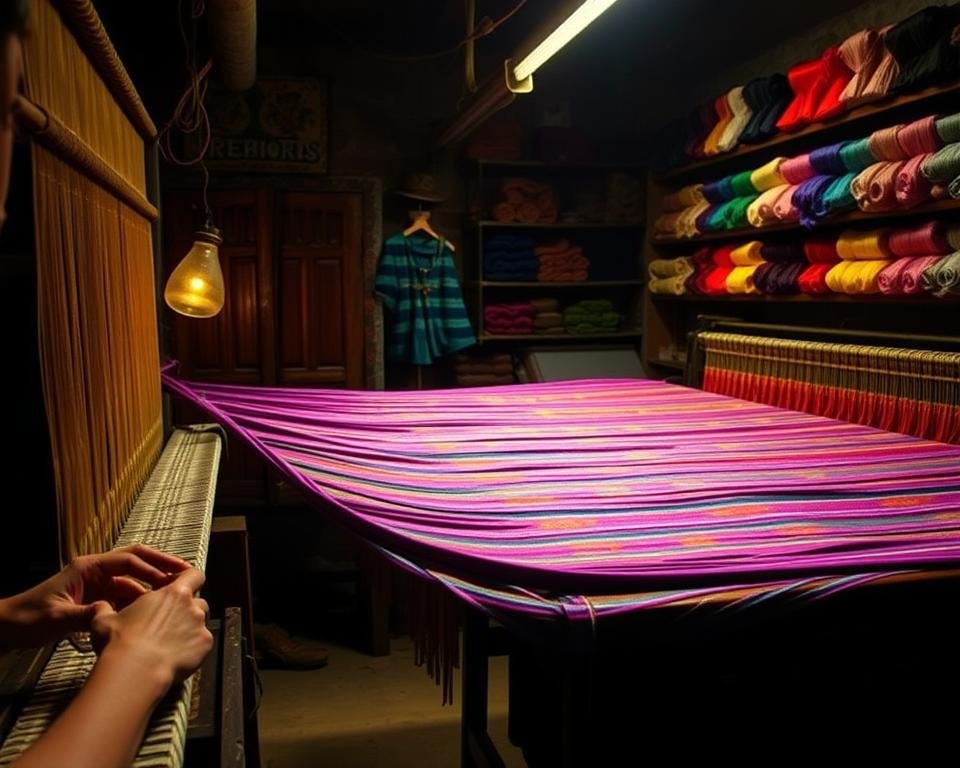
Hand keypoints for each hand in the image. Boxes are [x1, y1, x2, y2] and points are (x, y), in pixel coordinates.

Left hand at [0, 544, 189, 648]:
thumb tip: (113, 616)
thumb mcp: (58, 618)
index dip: (154, 567)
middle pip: (137, 561)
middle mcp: (96, 572)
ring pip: (133, 580)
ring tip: (175, 595)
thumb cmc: (28, 617)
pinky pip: (124, 597)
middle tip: (187, 573)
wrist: (8, 627)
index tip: (174, 576)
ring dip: (153, 586)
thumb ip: (87, 615)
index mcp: (88, 567)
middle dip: (162, 565)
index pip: (129, 559)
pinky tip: (153, 611)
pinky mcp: (96, 600)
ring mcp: (97, 585)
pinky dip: (140, 601)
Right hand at [90, 568, 212, 687]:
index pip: (194, 574)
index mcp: (171, 593)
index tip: (184, 585)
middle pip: (198, 601)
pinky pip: (204, 642)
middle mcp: (191, 606)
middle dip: (189, 609)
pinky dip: (195, 647)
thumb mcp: (104, 620)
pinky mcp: (204, 645)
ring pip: (202, 622)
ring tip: (173, 641)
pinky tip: (178, 655)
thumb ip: (104, 609)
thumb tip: (98, 606)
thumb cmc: (120, 643)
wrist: (135, 670)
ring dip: (192, 627)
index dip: (191, 579)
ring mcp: (200, 625)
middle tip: (172, 621)